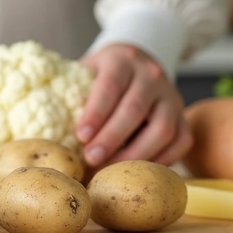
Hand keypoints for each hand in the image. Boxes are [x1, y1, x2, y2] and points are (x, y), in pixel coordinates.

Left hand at [76, 44, 192, 169]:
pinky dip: (162, 161)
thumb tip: (49, 130)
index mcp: (123, 60)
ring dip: (136, 154)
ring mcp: (171, 96)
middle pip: (134, 109)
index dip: (96, 112)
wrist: (139, 62)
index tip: (81, 136)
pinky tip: (139, 173)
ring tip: (112, 171)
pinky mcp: (184, 116)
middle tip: (91, 159)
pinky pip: (181, 141)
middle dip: (111, 138)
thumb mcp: (88, 70)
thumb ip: (73, 93)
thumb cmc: (104, 74)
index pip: (110, 85)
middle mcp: (151, 75)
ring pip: (162, 129)